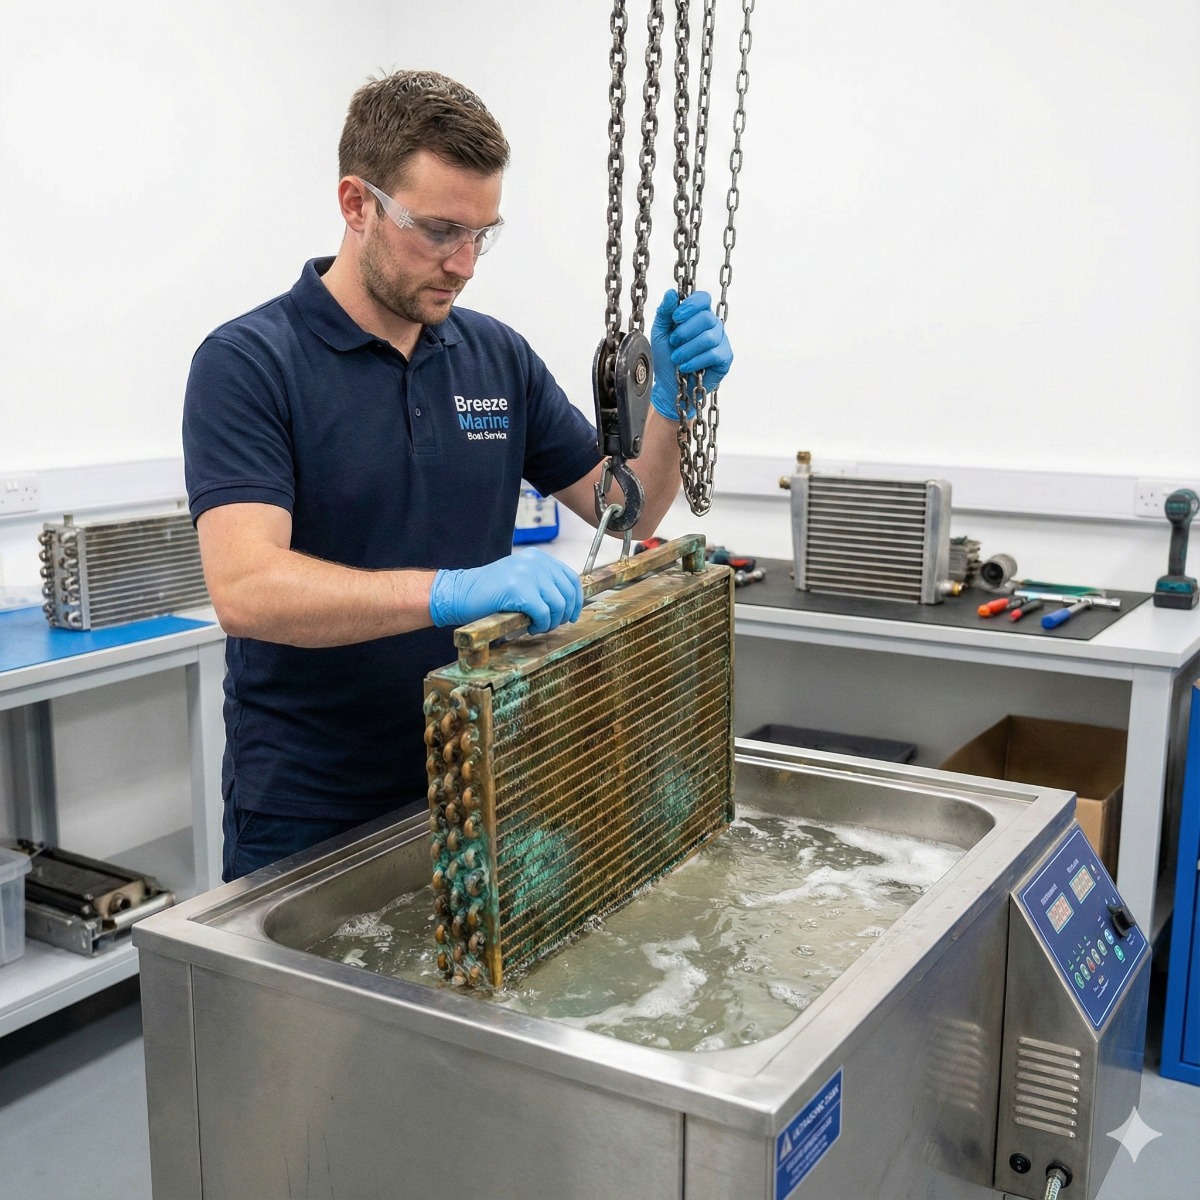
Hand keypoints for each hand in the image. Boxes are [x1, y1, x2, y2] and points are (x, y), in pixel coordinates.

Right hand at [429, 550, 583, 634]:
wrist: (461, 593)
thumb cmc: (491, 591)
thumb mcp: (522, 578)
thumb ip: (543, 583)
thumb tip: (569, 603)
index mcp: (539, 557)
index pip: (571, 578)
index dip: (576, 600)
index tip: (571, 615)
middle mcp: (536, 562)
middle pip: (567, 593)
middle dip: (563, 615)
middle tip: (551, 625)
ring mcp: (528, 574)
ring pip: (557, 605)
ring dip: (551, 622)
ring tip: (539, 627)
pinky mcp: (519, 590)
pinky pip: (543, 614)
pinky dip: (540, 625)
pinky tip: (530, 627)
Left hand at [650, 288, 733, 418]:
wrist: (669, 384)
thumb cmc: (666, 357)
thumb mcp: (660, 332)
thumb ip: (665, 312)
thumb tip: (672, 293)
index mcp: (697, 315)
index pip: (703, 298)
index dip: (691, 306)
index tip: (675, 318)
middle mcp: (712, 325)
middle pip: (707, 317)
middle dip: (686, 331)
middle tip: (673, 342)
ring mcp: (721, 341)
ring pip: (710, 337)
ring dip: (688, 349)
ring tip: (677, 358)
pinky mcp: (725, 358)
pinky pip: (714, 354)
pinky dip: (696, 361)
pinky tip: (686, 367)